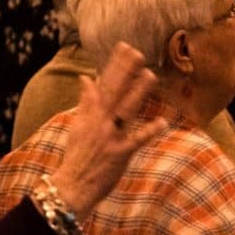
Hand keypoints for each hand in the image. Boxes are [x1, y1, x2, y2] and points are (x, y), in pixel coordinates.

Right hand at [48, 44, 165, 213]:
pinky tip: (162, 122)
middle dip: (124, 71)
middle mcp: (99, 121)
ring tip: (150, 75)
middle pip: (114, 91)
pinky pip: (136, 141)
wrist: (72, 186)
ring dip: (137, 92)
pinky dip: (148, 132)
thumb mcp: (78, 125)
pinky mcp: (119, 154)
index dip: (115, 65)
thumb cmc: (77, 157)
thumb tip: (86, 79)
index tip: (124, 47)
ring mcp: (110, 136)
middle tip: (137, 52)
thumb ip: (85, 102)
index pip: (104, 83)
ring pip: (125, 110)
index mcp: (90, 114)